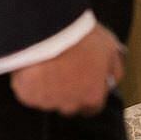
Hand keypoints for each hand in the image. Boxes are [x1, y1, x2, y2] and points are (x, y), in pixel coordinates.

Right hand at [9, 23, 124, 115]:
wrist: (51, 31)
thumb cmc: (82, 37)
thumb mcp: (110, 48)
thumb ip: (114, 69)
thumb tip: (112, 80)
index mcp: (92, 95)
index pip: (91, 108)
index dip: (87, 95)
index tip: (83, 83)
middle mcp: (70, 104)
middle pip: (69, 106)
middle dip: (67, 93)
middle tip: (63, 70)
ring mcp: (46, 102)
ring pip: (47, 100)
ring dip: (47, 88)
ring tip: (46, 66)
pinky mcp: (26, 95)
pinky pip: (28, 93)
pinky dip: (29, 83)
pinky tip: (31, 67)